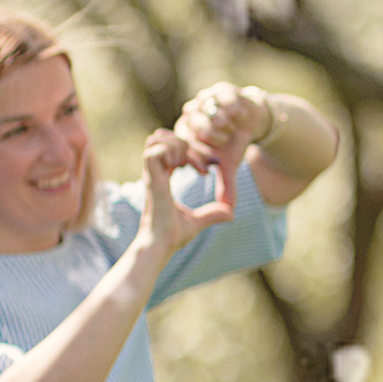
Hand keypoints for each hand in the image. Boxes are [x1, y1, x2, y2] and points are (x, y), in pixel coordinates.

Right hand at [136, 129, 237, 258]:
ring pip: (156, 138)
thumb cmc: (173, 235)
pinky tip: (182, 168)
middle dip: (186, 142)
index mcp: (163, 178)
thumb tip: (232, 214)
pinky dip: (171, 153)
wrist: (161, 245)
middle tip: (202, 164)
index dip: (192, 151)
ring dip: (177, 145)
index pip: (172, 148)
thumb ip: (212, 214)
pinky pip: (154, 151)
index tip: (209, 169)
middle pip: (162, 136)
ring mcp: (152, 174)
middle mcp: (156, 172)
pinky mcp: (151, 179)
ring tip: (189, 164)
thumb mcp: (197, 221)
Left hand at [173, 82, 268, 209]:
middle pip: (198, 130)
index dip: (198, 157)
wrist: (252, 120)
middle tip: (224, 140)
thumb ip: (225, 186)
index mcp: (185, 134)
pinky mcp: (219, 90)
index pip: (184, 147)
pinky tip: (240, 115)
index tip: (212, 163)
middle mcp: (190, 115)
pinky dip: (235, 111)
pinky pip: (225, 101)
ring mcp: (204, 100)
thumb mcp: (229, 165)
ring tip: (232, 127)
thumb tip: (229, 212)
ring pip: (211, 115)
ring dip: (226, 125)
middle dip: (216, 140)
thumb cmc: (234, 143)